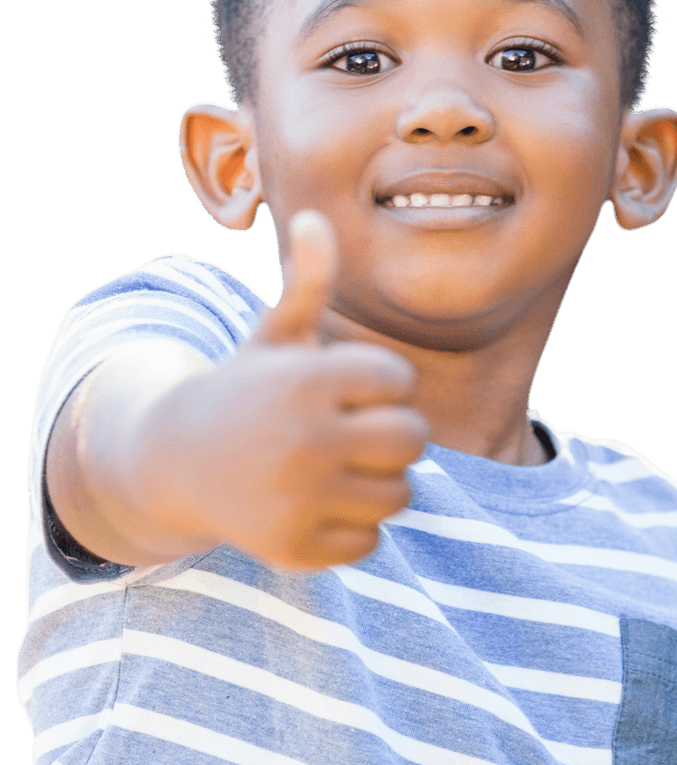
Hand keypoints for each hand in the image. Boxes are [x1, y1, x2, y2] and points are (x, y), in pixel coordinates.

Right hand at [127, 212, 427, 570]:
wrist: (177, 458)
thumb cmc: (245, 389)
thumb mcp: (274, 336)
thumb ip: (307, 283)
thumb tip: (313, 216)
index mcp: (307, 379)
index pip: (399, 380)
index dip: (380, 383)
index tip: (347, 388)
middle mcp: (304, 439)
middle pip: (412, 439)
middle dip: (391, 434)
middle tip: (355, 433)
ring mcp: (298, 499)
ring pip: (397, 495)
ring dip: (377, 482)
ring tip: (337, 468)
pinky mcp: (293, 548)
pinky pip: (368, 542)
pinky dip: (351, 529)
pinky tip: (317, 507)